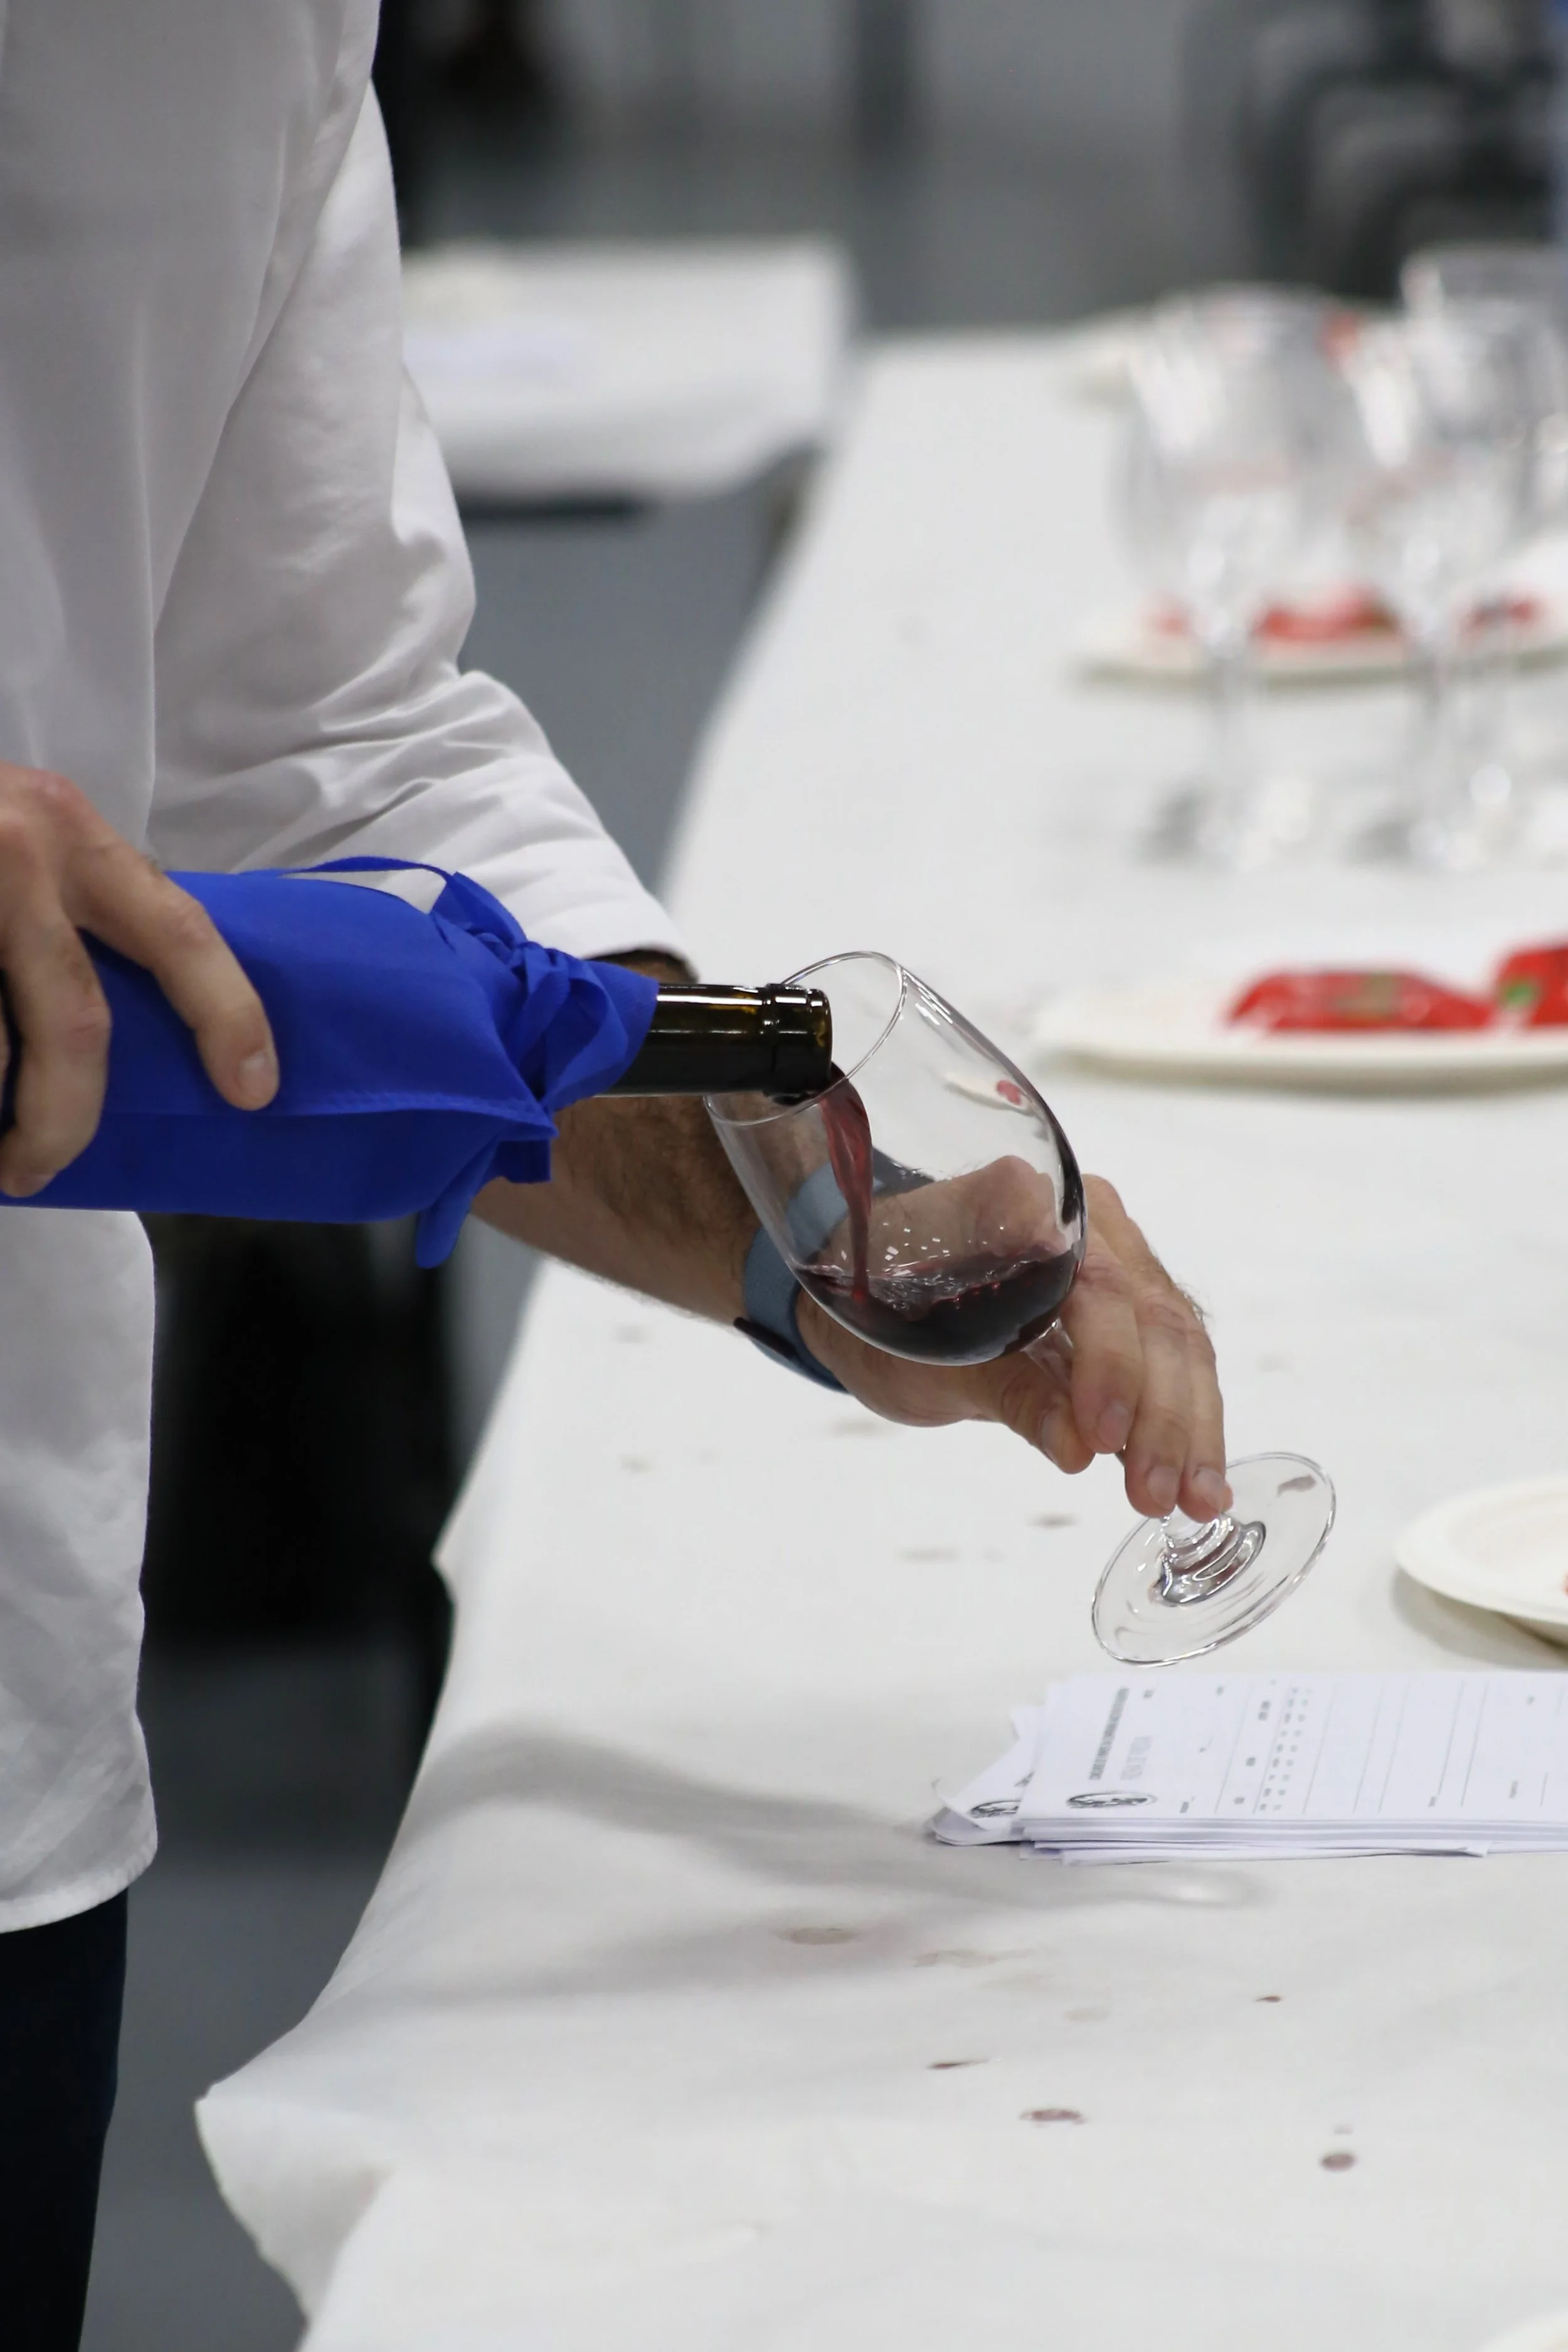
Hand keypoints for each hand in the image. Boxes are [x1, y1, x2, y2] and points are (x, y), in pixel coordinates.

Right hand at [0, 763, 277, 1194]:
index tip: (254, 1090)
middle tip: (40, 1168)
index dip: (228, 1015)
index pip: (178, 932)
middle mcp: (18, 852)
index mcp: (68, 832)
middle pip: (75, 1025)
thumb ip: (78, 902)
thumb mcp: (20, 833)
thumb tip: (134, 1021)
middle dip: (65, 1120)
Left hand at [796, 1173, 1229, 1522]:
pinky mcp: (1132, 1318)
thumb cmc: (887, 1303)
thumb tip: (1076, 1446)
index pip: (1102, 1287)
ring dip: (1191, 1430)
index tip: (1103, 1435)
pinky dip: (1190, 1427)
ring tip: (1197, 1502)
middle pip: (1156, 1319)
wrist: (872, 1289)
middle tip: (1156, 1494)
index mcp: (1044, 1208)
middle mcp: (1099, 1228)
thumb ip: (1009, 1389)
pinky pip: (1175, 1367)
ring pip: (1181, 1347)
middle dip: (1163, 1416)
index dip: (1112, 1364)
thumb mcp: (930, 1352)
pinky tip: (1202, 1483)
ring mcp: (1124, 1269)